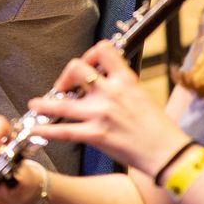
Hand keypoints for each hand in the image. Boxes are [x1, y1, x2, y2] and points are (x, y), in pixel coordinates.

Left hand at [24, 41, 190, 178]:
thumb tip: (103, 81)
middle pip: (76, 69)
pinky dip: (46, 129)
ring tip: (34, 104)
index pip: (103, 50)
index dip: (90, 54)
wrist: (168, 153)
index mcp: (126, 80)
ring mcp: (101, 114)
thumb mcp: (142, 94)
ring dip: (45, 102)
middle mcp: (111, 93)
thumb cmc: (158, 127)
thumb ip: (121, 85)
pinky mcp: (96, 135)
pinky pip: (64, 130)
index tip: (87, 63)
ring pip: (63, 102)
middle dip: (66, 76)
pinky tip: (36, 128)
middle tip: (64, 86)